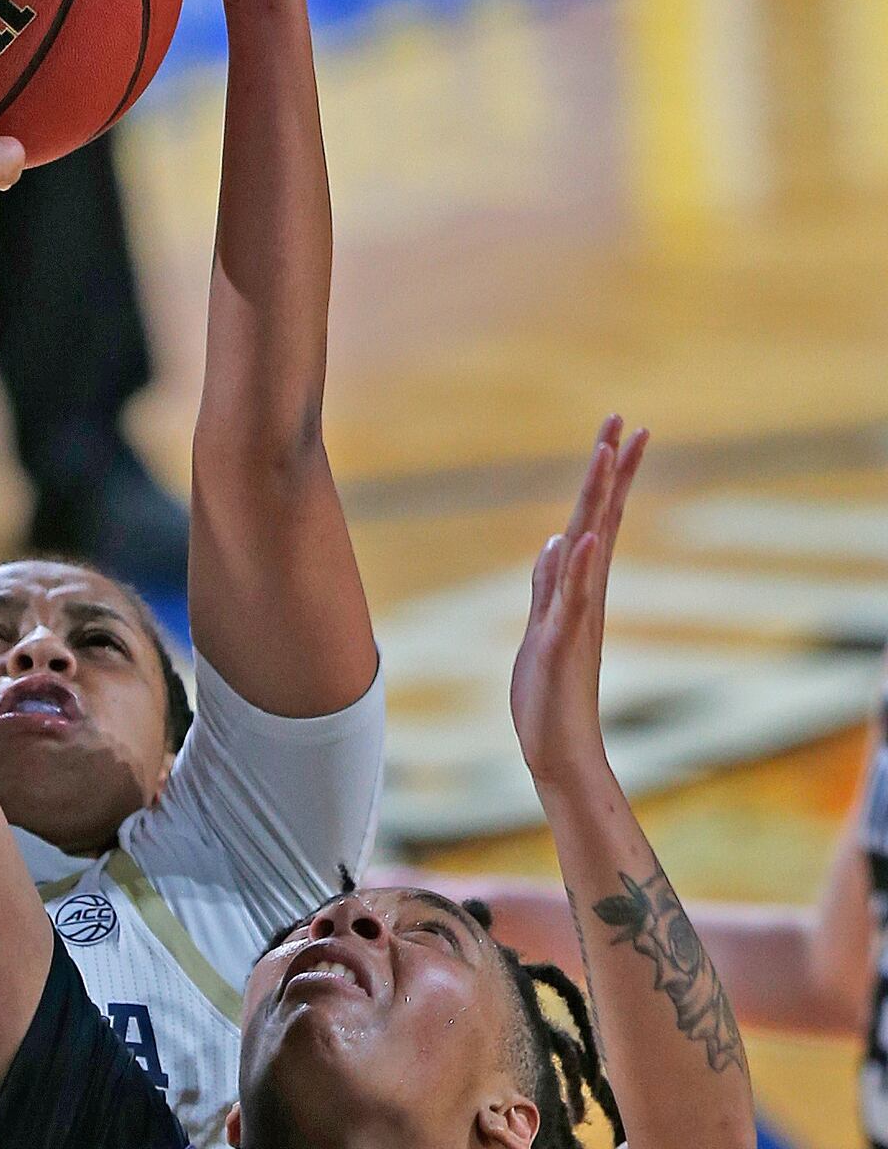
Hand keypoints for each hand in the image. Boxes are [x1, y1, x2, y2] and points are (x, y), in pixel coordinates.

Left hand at [510, 415, 647, 786]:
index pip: (596, 521)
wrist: (558, 748)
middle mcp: (586, 594)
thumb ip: (548, 586)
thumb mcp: (542, 628)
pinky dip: (579, 567)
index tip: (618, 432)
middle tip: (627, 420)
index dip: (607, 477)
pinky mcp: (563, 642)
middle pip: (601, 520)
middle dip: (610, 470)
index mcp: (578, 589)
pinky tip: (584, 537)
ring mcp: (577, 616)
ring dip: (597, 501)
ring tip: (606, 455)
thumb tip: (555, 542)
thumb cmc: (549, 692)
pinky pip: (573, 599)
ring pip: (590, 547)